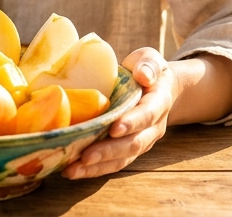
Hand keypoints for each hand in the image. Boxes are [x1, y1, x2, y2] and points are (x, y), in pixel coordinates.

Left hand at [62, 47, 174, 179]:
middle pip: (133, 144)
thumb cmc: (145, 70)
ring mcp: (141, 142)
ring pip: (122, 159)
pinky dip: (93, 170)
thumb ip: (147, 64)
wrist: (156, 89)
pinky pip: (112, 164)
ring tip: (72, 170)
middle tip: (86, 156)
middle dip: (108, 151)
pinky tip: (72, 171)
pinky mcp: (127, 151)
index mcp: (158, 103)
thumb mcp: (149, 60)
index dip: (132, 123)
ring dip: (97, 167)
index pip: (147, 115)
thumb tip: (143, 75)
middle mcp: (152, 128)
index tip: (114, 129)